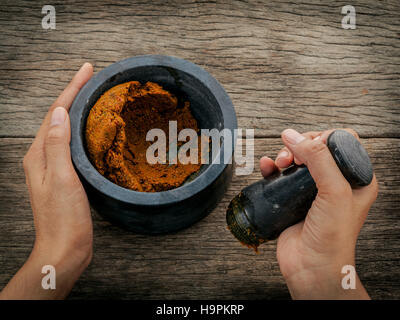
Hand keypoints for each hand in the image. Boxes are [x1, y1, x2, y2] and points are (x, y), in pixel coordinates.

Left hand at [0, 63, 93, 298]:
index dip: (72, 89)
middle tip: (92, 77)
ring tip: (93, 96)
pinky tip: (93, 130)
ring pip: (66, 130)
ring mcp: (54, 167)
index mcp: (39, 154)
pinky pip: (73, 145)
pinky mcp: (66, 177)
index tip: (87, 70)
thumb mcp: (61, 178)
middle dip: (74, 94)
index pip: (56, 113)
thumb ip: (58, 144)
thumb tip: (59, 112)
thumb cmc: (63, 218)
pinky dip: (83, 130)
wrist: (65, 249)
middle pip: (59, 117)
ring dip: (78, 110)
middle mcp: (43, 157)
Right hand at [260, 128, 377, 299]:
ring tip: (279, 163)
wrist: (311, 267)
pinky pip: (281, 174)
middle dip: (301, 145)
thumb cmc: (332, 237)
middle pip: (316, 148)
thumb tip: (294, 136)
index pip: (343, 143)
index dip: (325, 138)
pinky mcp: (292, 198)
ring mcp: (312, 190)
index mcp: (356, 179)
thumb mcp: (334, 192)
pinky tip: (267, 167)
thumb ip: (319, 159)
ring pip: (297, 158)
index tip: (310, 147)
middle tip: (292, 157)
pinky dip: (271, 167)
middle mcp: (335, 182)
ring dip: (285, 154)